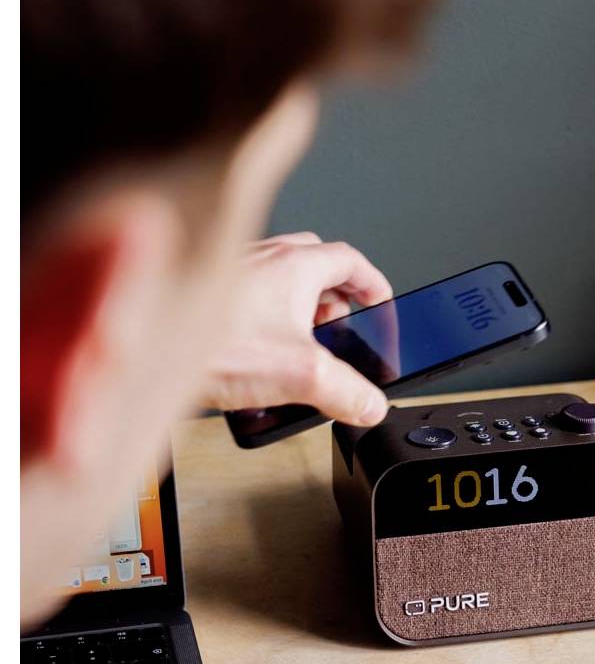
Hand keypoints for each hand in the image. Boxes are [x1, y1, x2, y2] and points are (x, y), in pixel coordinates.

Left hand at [203, 232, 392, 425]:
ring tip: (298, 340)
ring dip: (295, 303)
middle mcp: (262, 258)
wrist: (146, 349)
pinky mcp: (204, 293)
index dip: (372, 283)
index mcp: (295, 265)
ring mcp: (230, 271)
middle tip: (338, 325)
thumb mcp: (300, 375)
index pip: (350, 261)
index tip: (379, 302)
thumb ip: (346, 392)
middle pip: (314, 263)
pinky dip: (262, 314)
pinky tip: (256, 348)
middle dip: (332, 294)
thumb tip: (370, 405)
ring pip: (277, 277)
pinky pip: (246, 294)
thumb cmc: (213, 346)